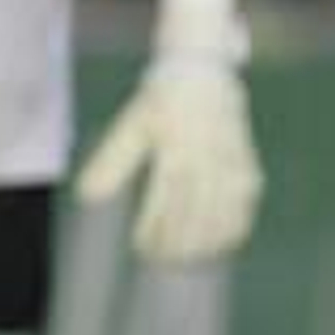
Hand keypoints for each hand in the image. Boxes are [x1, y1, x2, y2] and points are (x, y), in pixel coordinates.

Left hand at [76, 58, 263, 266]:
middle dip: (176, 245)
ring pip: (221, 218)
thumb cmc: (161, 103)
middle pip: (193, 216)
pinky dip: (231, 232)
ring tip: (183, 260)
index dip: (153, 231)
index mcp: (176, 148)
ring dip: (203, 244)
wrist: (204, 74)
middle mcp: (207, 158)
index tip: (140, 247)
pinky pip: (243, 209)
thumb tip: (86, 197)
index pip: (165, 203)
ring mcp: (231, 165)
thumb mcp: (130, 126)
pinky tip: (217, 246)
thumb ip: (111, 162)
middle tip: (159, 260)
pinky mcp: (248, 169)